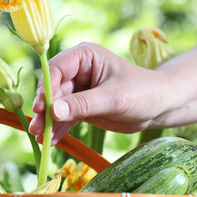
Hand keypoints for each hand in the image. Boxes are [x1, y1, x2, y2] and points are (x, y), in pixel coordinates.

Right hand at [29, 42, 168, 144]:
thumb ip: (83, 104)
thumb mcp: (113, 98)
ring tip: (40, 138)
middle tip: (37, 128)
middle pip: (52, 88)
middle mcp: (77, 70)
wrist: (159, 107)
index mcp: (85, 56)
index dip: (45, 87)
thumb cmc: (143, 92)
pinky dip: (59, 128)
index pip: (57, 69)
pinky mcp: (81, 106)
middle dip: (44, 109)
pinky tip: (52, 140)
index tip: (40, 108)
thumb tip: (52, 110)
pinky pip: (65, 116)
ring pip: (56, 105)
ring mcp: (78, 89)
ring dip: (48, 121)